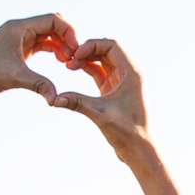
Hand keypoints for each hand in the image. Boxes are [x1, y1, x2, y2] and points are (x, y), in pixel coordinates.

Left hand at [0, 14, 79, 119]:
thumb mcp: (14, 77)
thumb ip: (39, 84)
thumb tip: (56, 98)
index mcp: (18, 27)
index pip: (53, 20)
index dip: (69, 33)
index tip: (75, 51)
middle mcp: (18, 29)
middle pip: (53, 25)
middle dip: (67, 38)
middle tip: (75, 57)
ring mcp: (17, 39)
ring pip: (48, 35)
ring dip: (61, 46)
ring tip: (69, 62)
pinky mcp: (17, 50)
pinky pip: (41, 45)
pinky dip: (53, 51)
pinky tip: (60, 63)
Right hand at [51, 37, 150, 158]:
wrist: (140, 150)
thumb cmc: (128, 132)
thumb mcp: (100, 114)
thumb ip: (78, 103)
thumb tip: (54, 99)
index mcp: (133, 73)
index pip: (112, 45)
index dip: (91, 45)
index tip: (75, 54)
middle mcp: (130, 73)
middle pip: (107, 49)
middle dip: (87, 50)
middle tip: (69, 58)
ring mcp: (123, 81)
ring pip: (103, 60)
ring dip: (86, 59)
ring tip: (68, 64)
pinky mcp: (116, 89)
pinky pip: (101, 71)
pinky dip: (88, 68)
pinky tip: (73, 69)